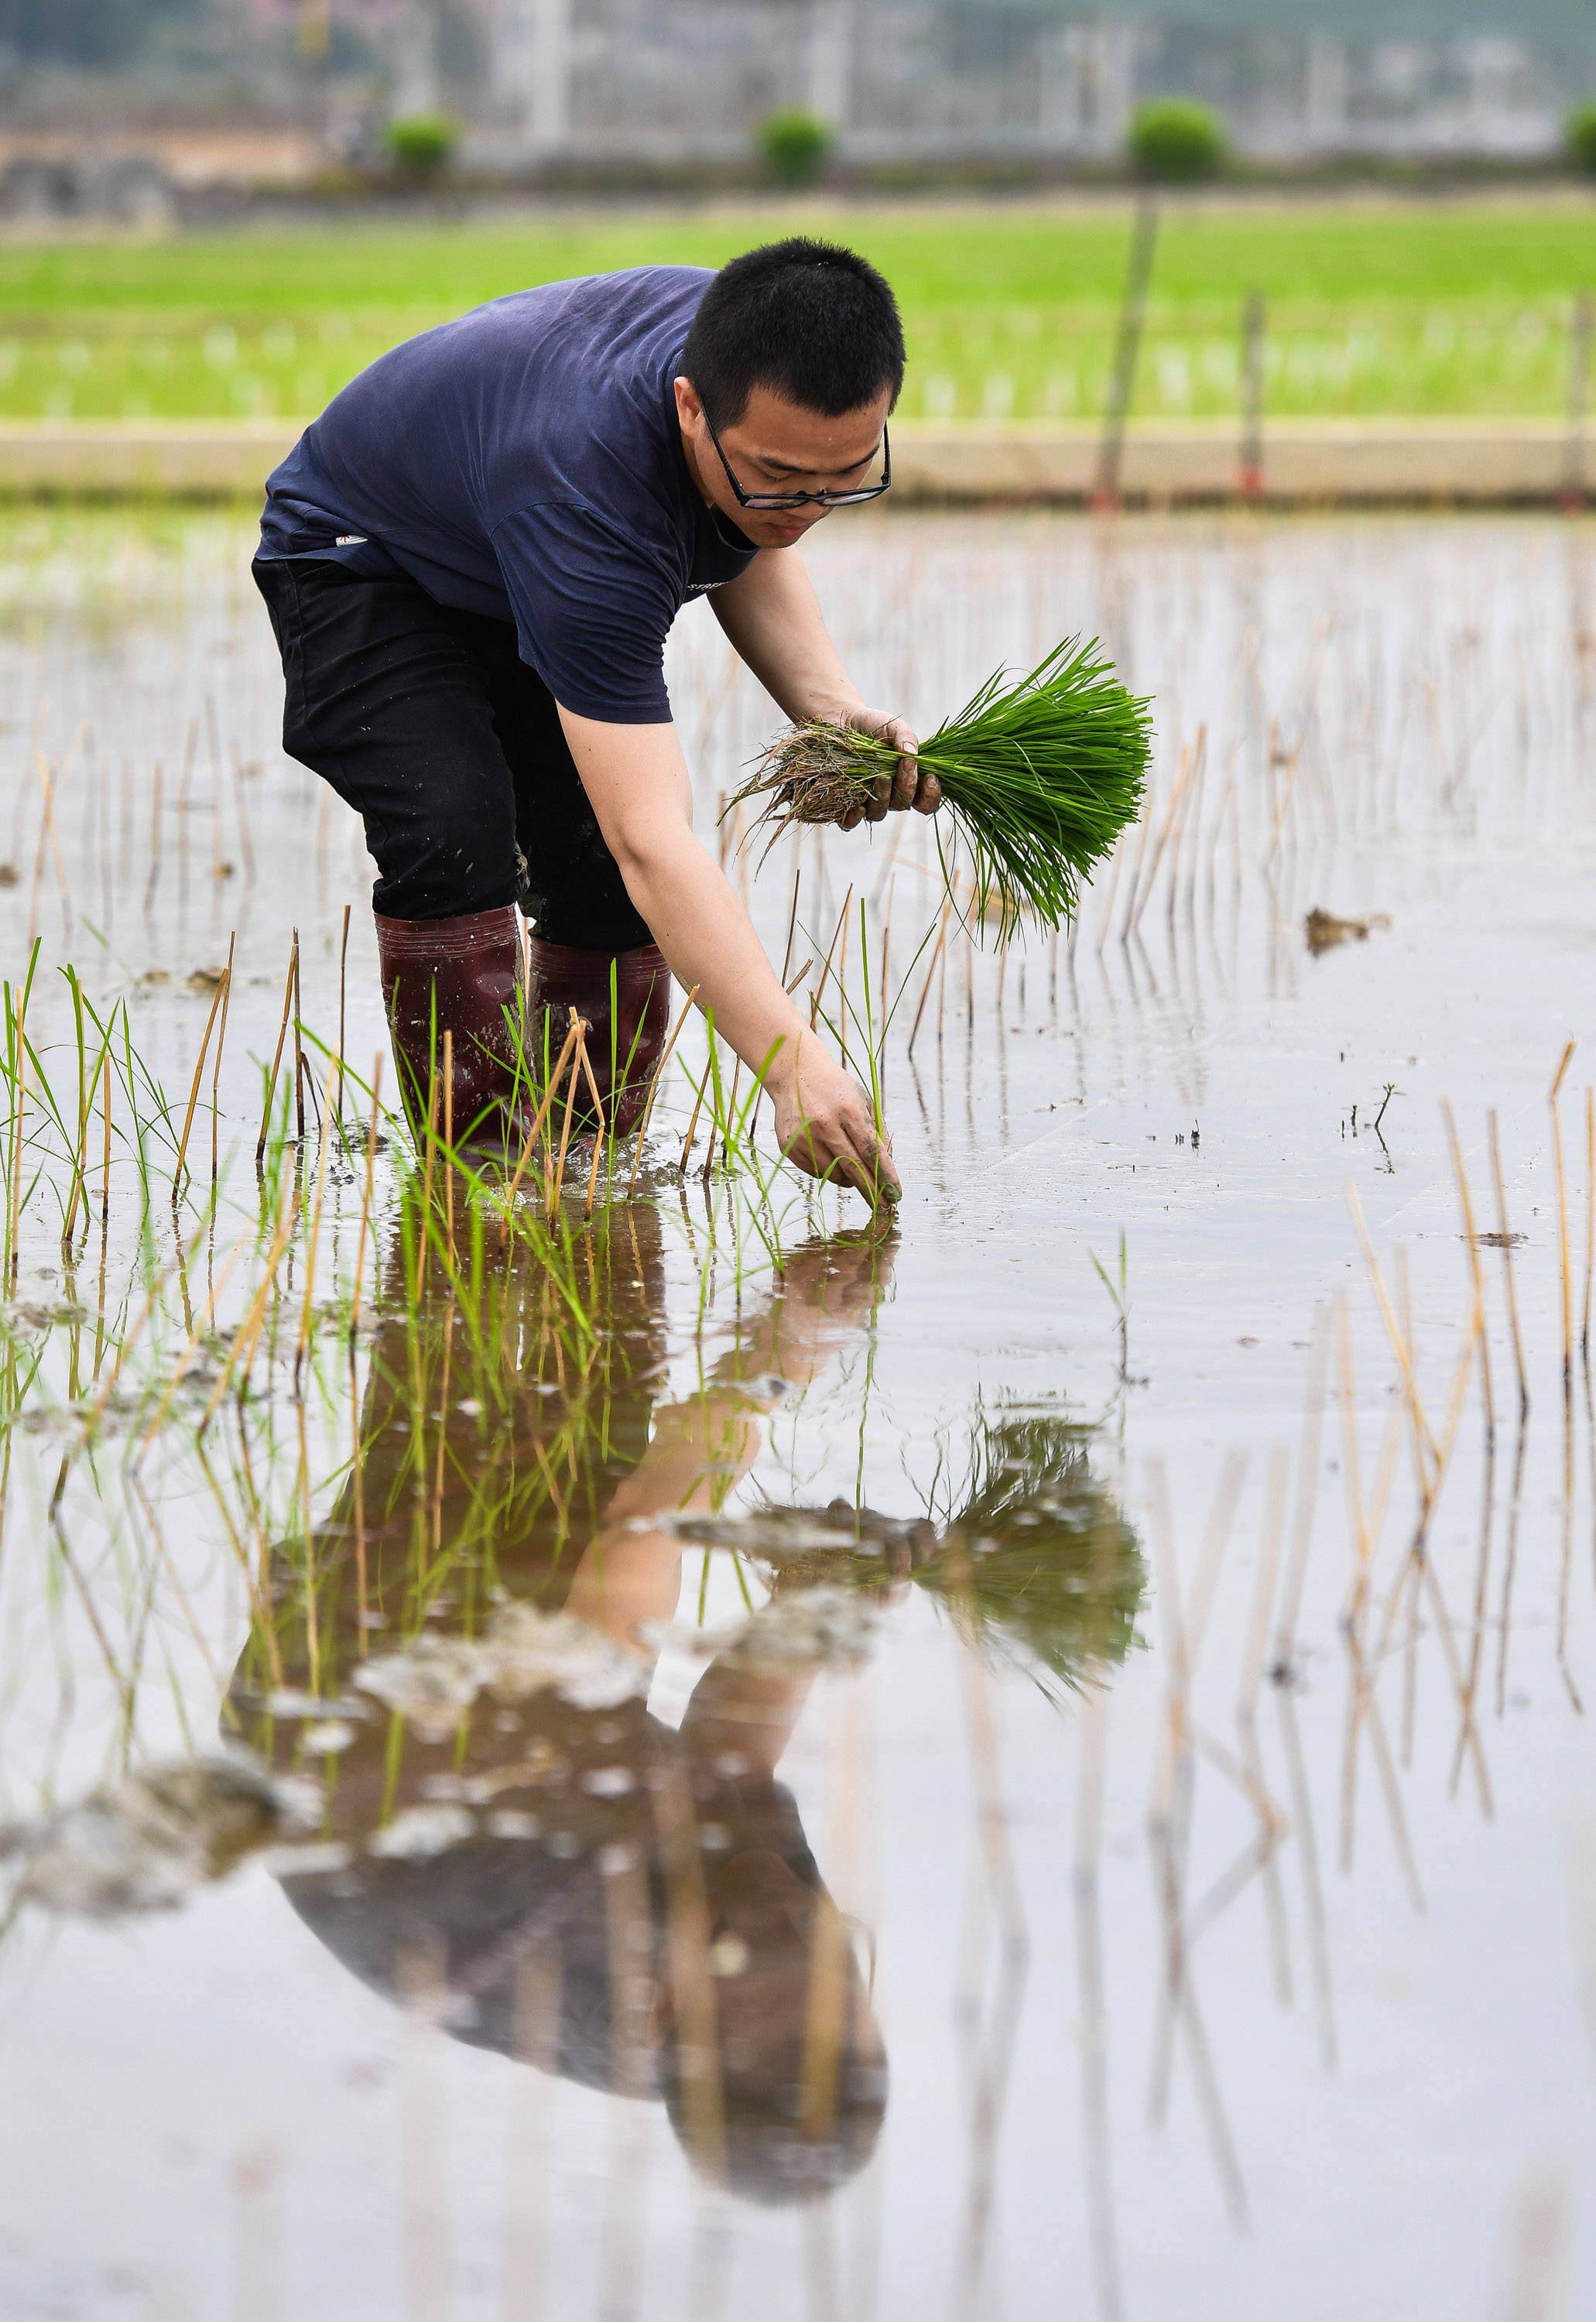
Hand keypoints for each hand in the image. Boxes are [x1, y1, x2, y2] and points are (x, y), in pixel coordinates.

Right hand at [770, 1032, 900, 1207]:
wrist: (795, 1073)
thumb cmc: (837, 1090)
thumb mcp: (863, 1101)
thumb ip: (877, 1132)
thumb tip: (886, 1167)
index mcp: (848, 1110)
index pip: (872, 1152)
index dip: (886, 1176)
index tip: (896, 1195)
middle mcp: (825, 1124)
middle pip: (854, 1169)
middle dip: (872, 1191)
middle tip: (885, 1208)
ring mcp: (804, 1137)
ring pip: (834, 1175)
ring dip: (849, 1178)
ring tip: (851, 1165)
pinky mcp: (789, 1145)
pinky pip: (816, 1172)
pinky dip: (828, 1171)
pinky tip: (828, 1154)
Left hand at [837, 707, 940, 828]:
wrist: (840, 720)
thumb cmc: (871, 725)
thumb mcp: (893, 726)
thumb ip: (906, 736)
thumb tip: (911, 753)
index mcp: (907, 781)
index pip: (925, 801)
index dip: (931, 796)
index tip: (930, 777)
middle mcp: (888, 795)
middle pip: (902, 805)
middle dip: (908, 786)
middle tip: (906, 763)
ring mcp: (866, 800)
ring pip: (878, 814)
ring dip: (884, 797)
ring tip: (882, 777)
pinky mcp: (842, 803)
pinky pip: (849, 822)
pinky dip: (854, 818)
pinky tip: (858, 806)